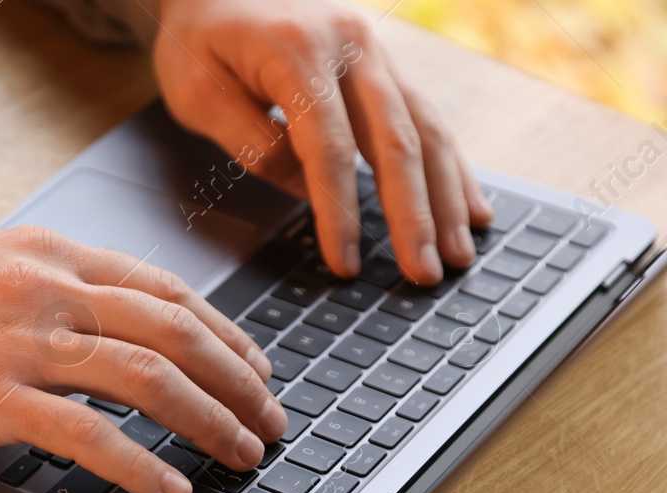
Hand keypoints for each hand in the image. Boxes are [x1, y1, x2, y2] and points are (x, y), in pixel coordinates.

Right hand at [0, 226, 286, 492]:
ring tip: (242, 454)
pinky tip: (170, 487)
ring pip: (148, 377)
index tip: (252, 365)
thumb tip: (91, 304)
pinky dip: (141, 464)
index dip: (223, 332)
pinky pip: (89, 435)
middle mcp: (44, 291)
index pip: (162, 289)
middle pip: (174, 330)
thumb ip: (38, 278)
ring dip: (210, 420)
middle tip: (268, 418)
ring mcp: (19, 345)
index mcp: (45, 255)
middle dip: (237, 380)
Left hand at [149, 0, 494, 283]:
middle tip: (424, 274)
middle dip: (414, 215)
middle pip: (396, 140)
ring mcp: (377, 51)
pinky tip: (472, 208)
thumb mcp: (197, 93)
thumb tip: (309, 191)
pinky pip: (428, 118)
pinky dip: (451, 167)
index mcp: (297, 52)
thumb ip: (249, 142)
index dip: (339, 212)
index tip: (345, 263)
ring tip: (459, 254)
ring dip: (447, 198)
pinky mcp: (385, 65)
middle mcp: (352, 45)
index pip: (328, 147)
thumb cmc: (199, 40)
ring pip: (427, 128)